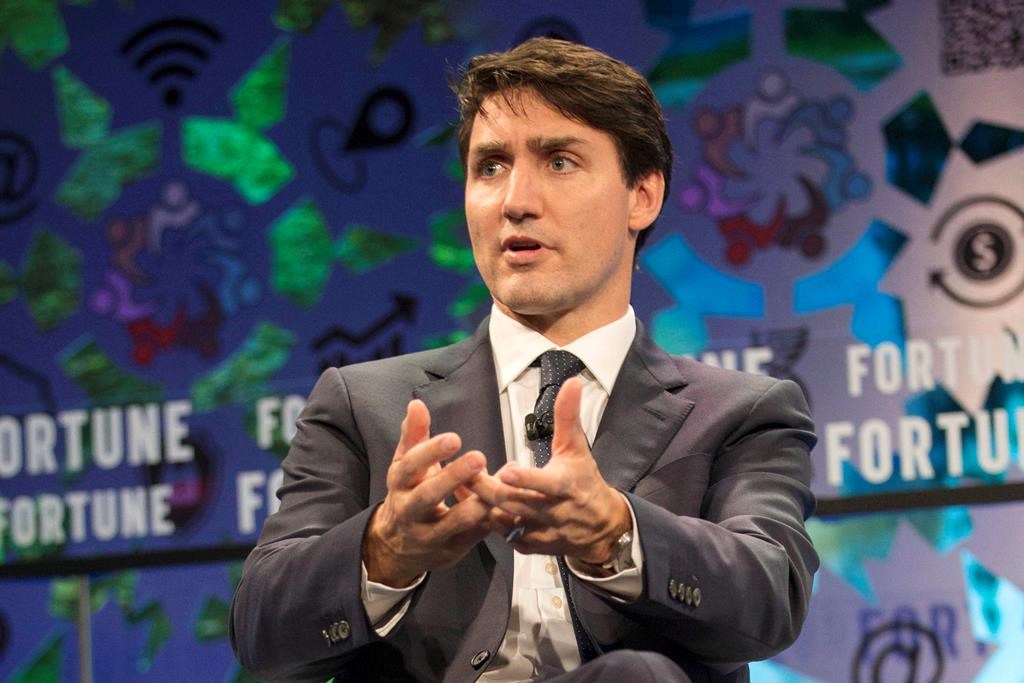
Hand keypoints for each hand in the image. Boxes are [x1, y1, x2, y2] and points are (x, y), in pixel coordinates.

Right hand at [363, 399, 492, 586]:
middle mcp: (410, 510)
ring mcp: (429, 534)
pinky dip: (487, 524)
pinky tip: (504, 508)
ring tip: (494, 488)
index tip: (454, 438)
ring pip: (452, 523)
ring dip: (474, 507)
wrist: (397, 545)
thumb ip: (414, 435)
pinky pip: (470, 538)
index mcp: (400, 484)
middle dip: (453, 478)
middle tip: (478, 458)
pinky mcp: (449, 551)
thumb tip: (416, 404)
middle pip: (428, 496)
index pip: (410, 466)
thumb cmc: (409, 492)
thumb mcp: (406, 464)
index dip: (430, 452)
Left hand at [469, 378, 630, 563]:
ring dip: (481, 505)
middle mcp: (553, 512)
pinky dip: (486, 521)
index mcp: (565, 487)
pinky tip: (468, 506)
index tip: (506, 470)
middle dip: (488, 490)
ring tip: (458, 486)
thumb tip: (573, 381)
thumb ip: (568, 416)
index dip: (527, 480)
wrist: (599, 528)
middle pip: (515, 503)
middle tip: (464, 473)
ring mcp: (540, 532)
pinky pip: (502, 535)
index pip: (546, 486)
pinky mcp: (529, 546)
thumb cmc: (584, 481)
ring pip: (504, 521)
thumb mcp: (577, 448)